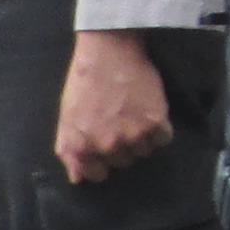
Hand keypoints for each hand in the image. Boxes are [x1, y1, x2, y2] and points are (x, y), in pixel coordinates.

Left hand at [51, 29, 173, 182]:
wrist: (109, 51)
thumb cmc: (84, 82)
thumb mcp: (66, 118)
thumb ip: (69, 151)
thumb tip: (78, 179)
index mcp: (83, 147)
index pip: (98, 175)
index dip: (101, 160)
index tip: (104, 143)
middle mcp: (108, 146)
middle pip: (123, 162)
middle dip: (121, 145)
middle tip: (118, 119)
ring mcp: (133, 136)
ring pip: (144, 152)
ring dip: (141, 137)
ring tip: (133, 112)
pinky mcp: (156, 122)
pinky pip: (163, 139)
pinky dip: (159, 128)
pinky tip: (148, 110)